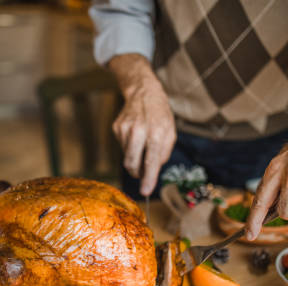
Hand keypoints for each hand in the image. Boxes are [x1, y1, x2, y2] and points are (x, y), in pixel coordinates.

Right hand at [113, 81, 175, 195]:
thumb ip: (163, 153)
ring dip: (135, 157)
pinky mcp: (116, 128)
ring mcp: (124, 129)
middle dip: (137, 173)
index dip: (148, 178)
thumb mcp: (170, 132)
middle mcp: (138, 130)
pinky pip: (122, 147)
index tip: (145, 191)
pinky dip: (130, 147)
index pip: (151, 161)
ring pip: (127, 156)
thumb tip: (153, 170)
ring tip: (142, 144)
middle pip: (132, 163)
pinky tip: (136, 136)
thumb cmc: (160, 115)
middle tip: (143, 173)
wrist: (144, 92)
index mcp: (156, 132)